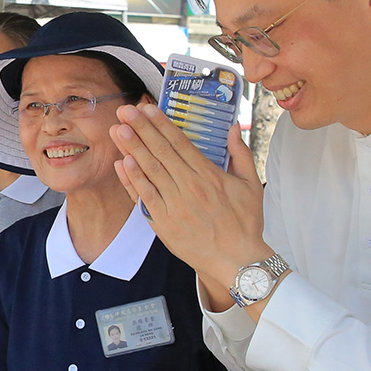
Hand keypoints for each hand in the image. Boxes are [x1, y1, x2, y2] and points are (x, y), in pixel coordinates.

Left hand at [110, 104, 271, 293]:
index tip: (148, 108)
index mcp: (209, 175)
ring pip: (150, 171)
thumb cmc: (245, 224)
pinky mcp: (164, 224)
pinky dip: (133, 180)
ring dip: (132, 149)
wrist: (237, 262)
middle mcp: (189, 187)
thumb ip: (240, 154)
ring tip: (118, 130)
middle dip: (141, 129)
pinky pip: (144, 198)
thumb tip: (233, 127)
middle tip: (125, 110)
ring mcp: (174, 206)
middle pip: (161, 152)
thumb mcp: (252, 185)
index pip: (180, 143)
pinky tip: (122, 163)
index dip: (162, 124)